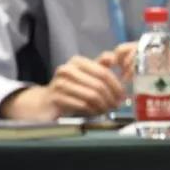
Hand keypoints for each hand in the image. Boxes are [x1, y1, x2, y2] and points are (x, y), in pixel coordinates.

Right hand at [0, 54, 125, 119]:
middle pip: (99, 85)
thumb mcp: (87, 74)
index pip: (103, 72)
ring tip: (107, 109)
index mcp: (77, 61)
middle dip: (111, 97)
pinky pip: (82, 105)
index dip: (116, 85)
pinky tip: (96, 112)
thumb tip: (115, 57)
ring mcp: (60, 83)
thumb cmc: (72, 87)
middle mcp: (67, 69)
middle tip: (117, 105)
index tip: (123, 95)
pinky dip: (93, 110)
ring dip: (103, 105)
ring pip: (92, 96)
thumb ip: (101, 65)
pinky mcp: (56, 98)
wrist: (46, 102)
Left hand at [112, 38, 169, 108]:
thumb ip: (149, 71)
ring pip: (150, 56)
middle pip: (142, 47)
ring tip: (131, 79)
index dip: (124, 52)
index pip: (140, 43)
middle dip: (128, 60)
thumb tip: (124, 73)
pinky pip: (164, 69)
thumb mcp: (164, 75)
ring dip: (136, 68)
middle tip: (124, 76)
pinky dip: (152, 76)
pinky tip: (147, 83)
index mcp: (167, 45)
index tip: (117, 65)